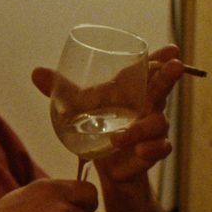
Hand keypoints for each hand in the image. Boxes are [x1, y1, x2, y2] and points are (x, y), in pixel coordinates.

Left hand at [32, 45, 185, 182]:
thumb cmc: (94, 123)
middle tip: (175, 66)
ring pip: (158, 123)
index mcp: (129, 90)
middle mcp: (145, 105)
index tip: (171, 49)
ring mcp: (150, 128)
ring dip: (142, 128)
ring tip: (119, 137)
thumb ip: (59, 90)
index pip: (148, 70)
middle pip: (162, 88)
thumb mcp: (76, 106)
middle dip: (169, 76)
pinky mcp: (149, 151)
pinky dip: (150, 149)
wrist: (99, 161)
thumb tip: (36, 72)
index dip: (160, 59)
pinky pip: (159, 148)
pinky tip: (140, 151)